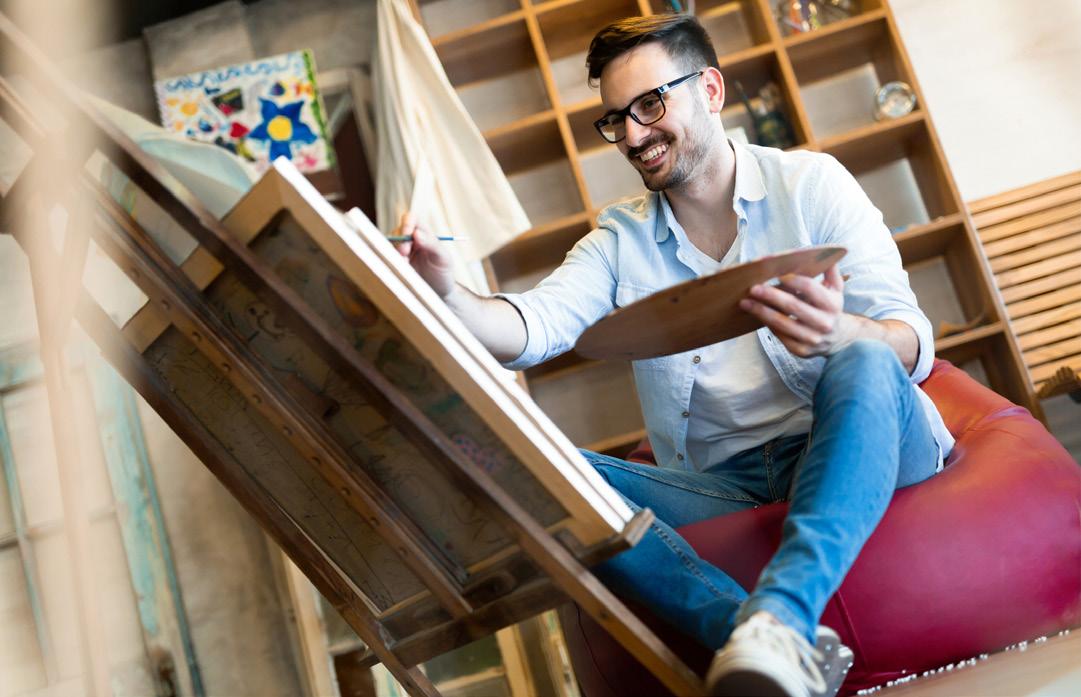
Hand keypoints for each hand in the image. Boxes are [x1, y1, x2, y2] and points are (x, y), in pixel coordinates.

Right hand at [394, 212, 456, 298]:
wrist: (438, 294)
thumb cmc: (443, 274)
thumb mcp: (443, 259)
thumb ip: (432, 244)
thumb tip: (417, 233)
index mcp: (425, 234)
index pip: (412, 219)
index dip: (407, 223)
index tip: (408, 234)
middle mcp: (411, 240)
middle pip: (398, 231)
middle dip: (400, 242)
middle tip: (405, 254)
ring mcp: (401, 251)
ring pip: (390, 244)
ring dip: (395, 253)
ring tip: (405, 266)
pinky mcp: (394, 263)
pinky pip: (386, 257)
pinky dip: (390, 261)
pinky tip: (399, 269)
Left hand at [738, 264, 856, 357]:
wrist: (838, 339)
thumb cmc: (830, 308)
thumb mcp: (836, 289)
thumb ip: (829, 270)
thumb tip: (821, 251)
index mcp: (832, 304)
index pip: (809, 288)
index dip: (791, 280)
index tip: (775, 273)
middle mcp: (824, 322)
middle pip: (792, 306)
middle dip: (770, 295)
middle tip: (753, 287)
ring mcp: (812, 338)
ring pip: (782, 323)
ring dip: (761, 311)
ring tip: (745, 302)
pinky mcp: (801, 350)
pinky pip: (779, 336)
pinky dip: (767, 324)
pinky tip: (756, 315)